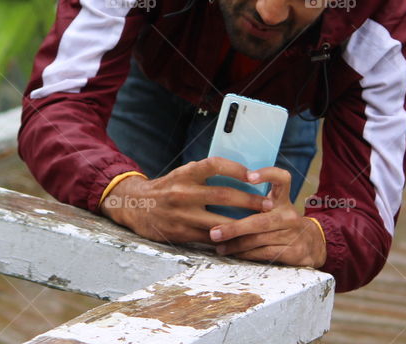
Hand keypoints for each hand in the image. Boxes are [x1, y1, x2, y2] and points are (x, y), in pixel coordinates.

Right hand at [99, 157, 268, 243]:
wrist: (136, 206)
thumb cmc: (167, 189)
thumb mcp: (183, 174)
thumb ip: (205, 174)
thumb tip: (241, 175)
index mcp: (185, 174)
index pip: (214, 165)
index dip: (236, 169)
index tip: (256, 176)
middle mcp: (183, 192)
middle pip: (223, 195)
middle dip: (250, 201)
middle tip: (269, 205)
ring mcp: (181, 214)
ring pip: (219, 222)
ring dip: (243, 224)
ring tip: (261, 225)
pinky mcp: (180, 233)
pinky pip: (209, 238)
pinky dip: (226, 239)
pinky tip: (241, 239)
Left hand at [208, 166, 326, 267]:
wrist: (312, 243)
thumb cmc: (281, 222)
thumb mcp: (274, 207)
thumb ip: (254, 201)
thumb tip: (217, 197)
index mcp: (283, 198)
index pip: (281, 179)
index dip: (267, 174)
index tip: (249, 177)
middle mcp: (289, 214)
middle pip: (260, 220)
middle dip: (234, 228)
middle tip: (214, 232)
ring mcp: (293, 233)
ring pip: (258, 239)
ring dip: (235, 244)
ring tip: (219, 246)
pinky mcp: (294, 251)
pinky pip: (264, 253)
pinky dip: (247, 254)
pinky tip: (235, 254)